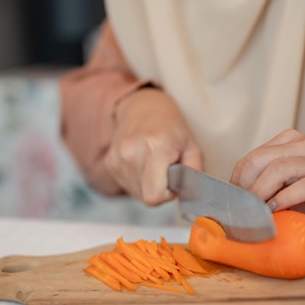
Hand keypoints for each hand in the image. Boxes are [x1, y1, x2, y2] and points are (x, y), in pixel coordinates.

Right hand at [106, 88, 202, 204]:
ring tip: (154, 165)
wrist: (143, 108)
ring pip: (136, 193)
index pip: (155, 195)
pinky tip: (142, 164)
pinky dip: (137, 180)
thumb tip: (191, 195)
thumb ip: (194, 173)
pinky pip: (126, 185)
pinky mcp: (110, 162)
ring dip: (148, 185)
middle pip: (146, 196)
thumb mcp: (192, 147)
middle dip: (159, 190)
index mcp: (155, 147)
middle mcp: (131, 152)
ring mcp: (118, 158)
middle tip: (166, 171)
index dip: (167, 194)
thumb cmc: (171, 128)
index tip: (174, 182)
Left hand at [230, 130, 304, 226]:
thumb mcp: (292, 183)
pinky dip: (284, 199)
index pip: (253, 157)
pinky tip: (275, 211)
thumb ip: (269, 185)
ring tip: (253, 212)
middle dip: (245, 187)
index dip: (238, 181)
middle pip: (262, 160)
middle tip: (239, 210)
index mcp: (292, 141)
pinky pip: (304, 187)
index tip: (233, 203)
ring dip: (261, 193)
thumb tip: (237, 205)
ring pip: (280, 169)